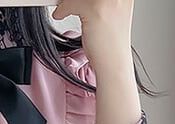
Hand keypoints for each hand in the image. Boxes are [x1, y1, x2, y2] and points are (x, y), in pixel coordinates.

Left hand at [53, 0, 141, 123]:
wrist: (114, 66)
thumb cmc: (110, 46)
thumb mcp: (107, 15)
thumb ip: (97, 2)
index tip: (76, 3)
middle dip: (75, 0)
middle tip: (70, 5)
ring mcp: (109, 1)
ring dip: (68, 2)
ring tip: (64, 9)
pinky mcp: (96, 10)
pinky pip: (71, 2)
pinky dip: (62, 9)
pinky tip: (60, 15)